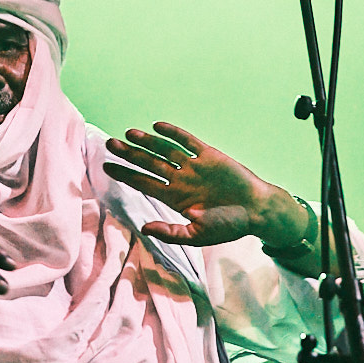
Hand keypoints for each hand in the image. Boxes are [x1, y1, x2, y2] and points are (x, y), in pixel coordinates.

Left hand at [103, 122, 301, 246]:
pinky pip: (188, 142)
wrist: (257, 211)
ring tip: (129, 133)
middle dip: (129, 154)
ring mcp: (194, 166)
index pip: (144, 183)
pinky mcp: (209, 155)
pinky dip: (174, 134)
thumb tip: (144, 228)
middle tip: (109, 144)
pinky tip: (157, 127)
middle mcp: (181, 179)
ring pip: (165, 151)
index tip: (106, 167)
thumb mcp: (197, 236)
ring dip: (147, 142)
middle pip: (149, 164)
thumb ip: (170, 232)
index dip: (125, 174)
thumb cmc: (229, 226)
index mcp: (175, 198)